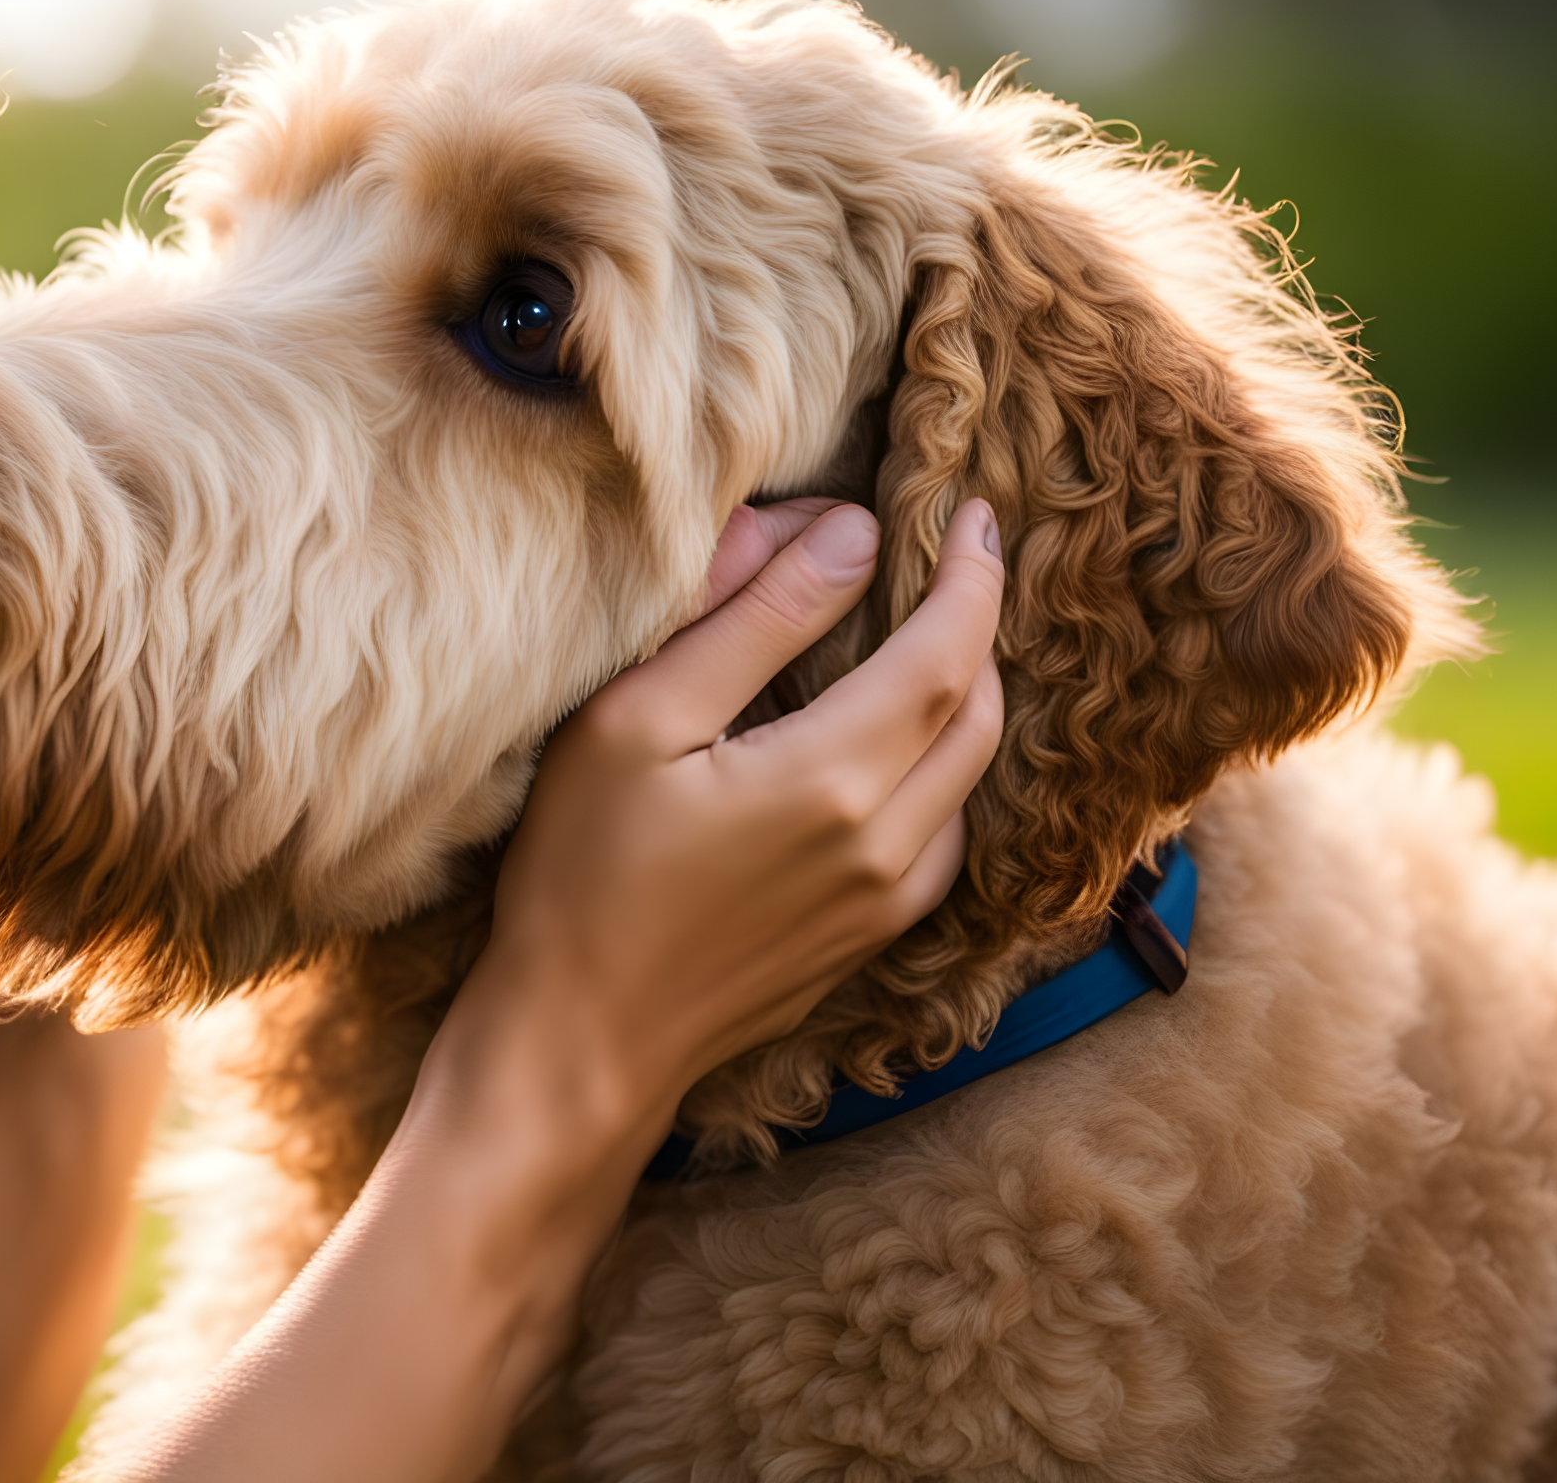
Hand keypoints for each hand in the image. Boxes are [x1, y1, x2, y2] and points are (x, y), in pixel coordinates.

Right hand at [112, 498, 1003, 1482]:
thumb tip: (845, 535)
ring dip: (962, 697)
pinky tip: (886, 749)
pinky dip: (939, 767)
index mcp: (835, 776)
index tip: (972, 512)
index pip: (950, 647)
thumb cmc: (580, 877)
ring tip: (917, 640)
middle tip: (944, 561)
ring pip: (970, 774)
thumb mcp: (638, 723)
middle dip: (975, 624)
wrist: (578, 1043)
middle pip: (979, 708)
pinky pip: (942, 833)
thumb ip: (750, 621)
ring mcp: (884, 902)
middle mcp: (887, 842)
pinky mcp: (866, 940)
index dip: (973, 571)